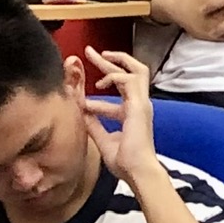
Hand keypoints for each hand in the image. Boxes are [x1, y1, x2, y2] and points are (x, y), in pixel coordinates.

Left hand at [80, 49, 163, 186]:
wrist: (137, 170)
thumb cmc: (125, 160)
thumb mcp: (103, 139)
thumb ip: (94, 124)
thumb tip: (81, 112)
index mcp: (133, 113)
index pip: (121, 92)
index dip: (102, 89)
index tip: (83, 91)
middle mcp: (139, 105)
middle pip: (129, 74)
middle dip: (109, 61)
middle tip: (91, 52)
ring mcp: (141, 103)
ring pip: (136, 70)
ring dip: (116, 61)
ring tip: (99, 55)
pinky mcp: (139, 105)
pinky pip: (130, 81)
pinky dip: (114, 78)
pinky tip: (100, 84)